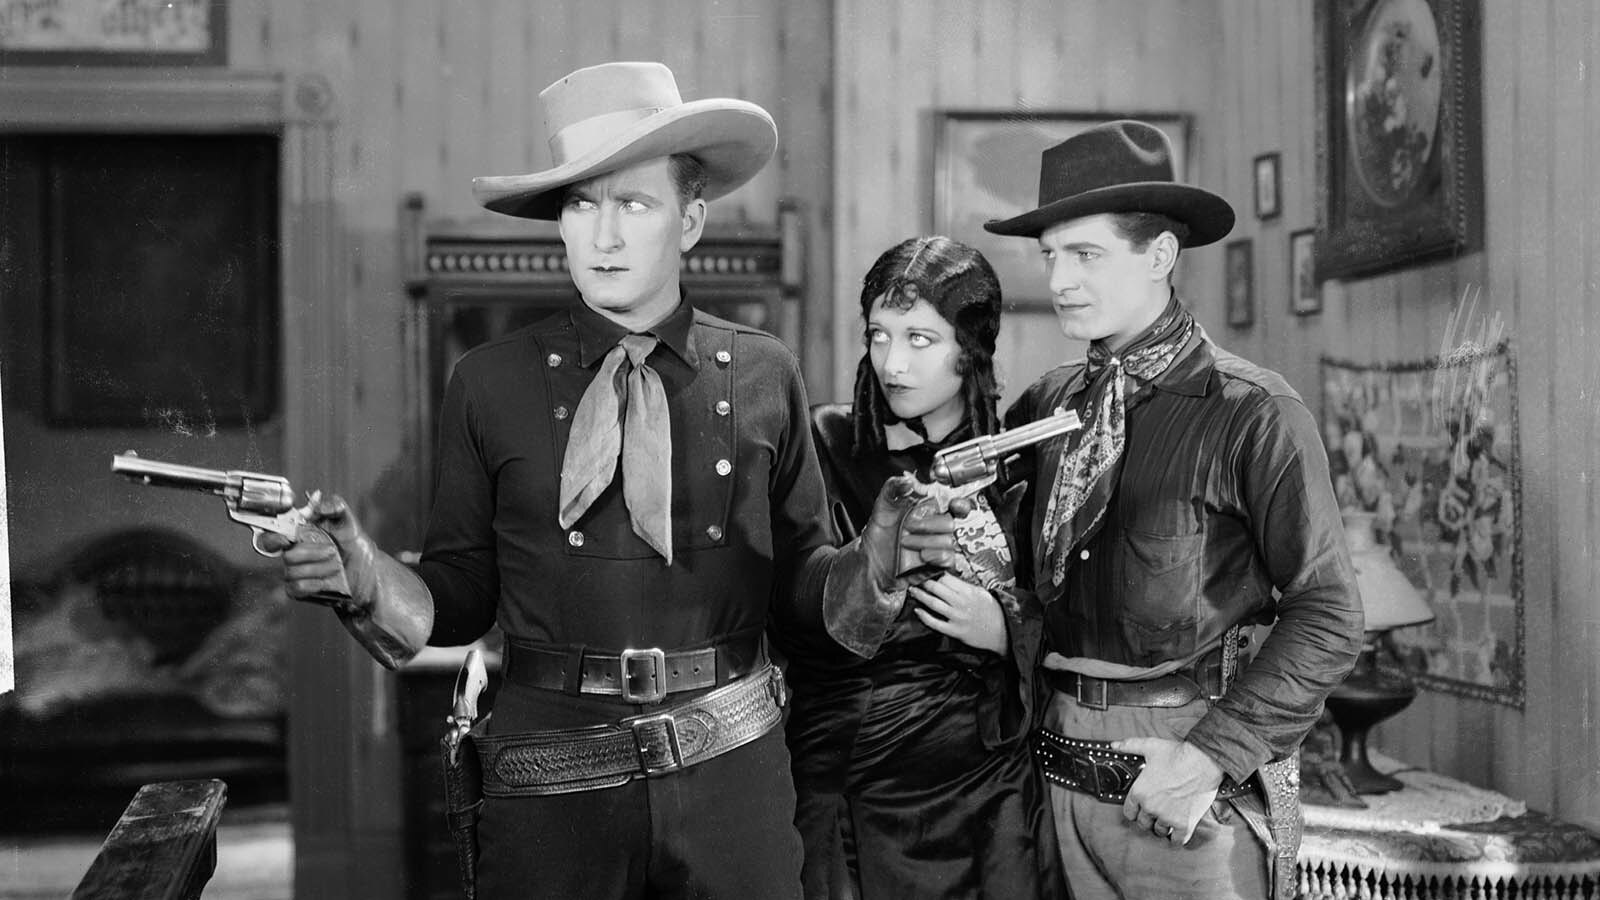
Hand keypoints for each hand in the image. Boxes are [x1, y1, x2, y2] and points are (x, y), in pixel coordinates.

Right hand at [263, 493, 371, 608]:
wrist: (368, 573)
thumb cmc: (355, 546)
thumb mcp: (349, 522)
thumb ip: (335, 505)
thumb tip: (318, 502)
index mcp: (299, 534)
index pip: (272, 534)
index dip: (273, 537)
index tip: (286, 539)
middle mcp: (294, 552)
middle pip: (287, 555)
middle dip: (312, 553)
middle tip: (332, 551)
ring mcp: (295, 572)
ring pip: (292, 572)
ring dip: (319, 568)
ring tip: (337, 566)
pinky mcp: (300, 590)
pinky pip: (296, 587)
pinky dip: (313, 584)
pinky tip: (325, 581)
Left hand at [860, 475, 961, 590]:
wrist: (872, 562)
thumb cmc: (879, 536)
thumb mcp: (882, 507)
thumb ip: (893, 487)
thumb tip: (907, 479)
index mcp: (930, 511)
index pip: (955, 505)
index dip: (960, 504)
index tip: (954, 504)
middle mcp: (936, 528)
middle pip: (951, 522)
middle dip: (930, 524)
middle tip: (909, 525)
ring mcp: (938, 546)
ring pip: (948, 540)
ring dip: (925, 540)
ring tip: (905, 542)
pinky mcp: (938, 564)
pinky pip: (948, 558)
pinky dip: (935, 555)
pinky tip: (921, 554)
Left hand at [910, 574, 1007, 653]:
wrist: (1002, 631)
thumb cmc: (991, 611)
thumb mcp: (981, 593)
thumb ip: (965, 586)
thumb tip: (948, 578)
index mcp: (968, 591)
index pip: (946, 578)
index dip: (935, 575)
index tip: (928, 573)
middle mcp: (962, 603)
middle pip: (937, 588)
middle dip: (924, 582)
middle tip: (916, 579)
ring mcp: (957, 617)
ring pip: (933, 603)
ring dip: (920, 595)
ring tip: (912, 590)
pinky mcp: (955, 631)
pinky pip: (935, 623)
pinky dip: (924, 616)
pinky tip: (917, 611)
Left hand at [1110, 737, 1224, 844]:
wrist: (1203, 761)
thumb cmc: (1177, 754)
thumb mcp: (1149, 746)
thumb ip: (1130, 746)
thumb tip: (1114, 745)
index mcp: (1139, 792)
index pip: (1129, 812)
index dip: (1134, 810)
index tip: (1140, 809)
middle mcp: (1150, 807)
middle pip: (1143, 823)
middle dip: (1148, 818)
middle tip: (1156, 812)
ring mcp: (1167, 817)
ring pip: (1159, 831)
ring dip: (1163, 826)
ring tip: (1168, 819)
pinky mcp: (1185, 824)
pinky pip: (1177, 840)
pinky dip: (1177, 838)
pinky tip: (1179, 831)